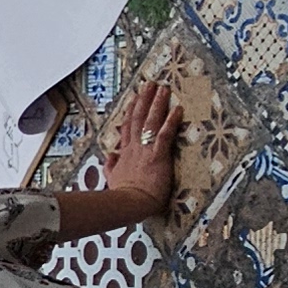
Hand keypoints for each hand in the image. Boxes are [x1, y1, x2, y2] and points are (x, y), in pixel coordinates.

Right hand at [98, 73, 181, 212]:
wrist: (129, 203)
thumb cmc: (124, 195)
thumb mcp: (112, 179)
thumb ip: (111, 167)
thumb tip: (110, 157)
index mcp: (125, 153)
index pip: (128, 127)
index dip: (131, 111)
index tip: (134, 99)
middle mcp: (134, 147)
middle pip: (138, 118)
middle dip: (144, 99)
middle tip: (149, 84)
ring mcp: (145, 150)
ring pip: (150, 121)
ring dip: (157, 103)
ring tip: (162, 89)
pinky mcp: (157, 155)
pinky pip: (164, 134)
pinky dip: (171, 121)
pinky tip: (177, 109)